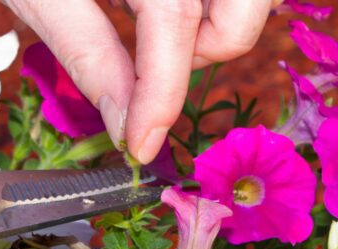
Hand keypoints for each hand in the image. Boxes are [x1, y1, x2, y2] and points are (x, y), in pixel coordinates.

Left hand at [2, 0, 276, 163]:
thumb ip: (89, 53)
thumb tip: (127, 125)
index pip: (175, 19)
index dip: (162, 94)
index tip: (141, 145)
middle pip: (248, 4)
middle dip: (208, 49)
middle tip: (152, 63)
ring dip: (214, 23)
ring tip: (149, 20)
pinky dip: (206, 2)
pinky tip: (157, 1)